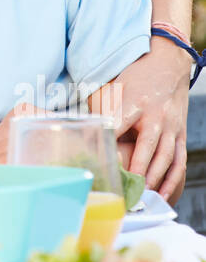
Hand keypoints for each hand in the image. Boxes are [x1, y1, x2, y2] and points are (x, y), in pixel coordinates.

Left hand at [101, 37, 189, 199]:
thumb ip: (103, 109)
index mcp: (135, 102)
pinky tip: (163, 195)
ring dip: (155, 180)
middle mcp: (156, 116)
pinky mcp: (181, 134)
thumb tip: (81, 130)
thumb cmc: (137, 76)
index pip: (119, 125)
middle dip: (137, 170)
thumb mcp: (116, 87)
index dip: (109, 143)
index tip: (100, 162)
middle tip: (126, 190)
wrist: (169, 63)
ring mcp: (171, 126)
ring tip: (143, 197)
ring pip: (165, 158)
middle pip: (147, 147)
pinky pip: (179, 161)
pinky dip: (172, 180)